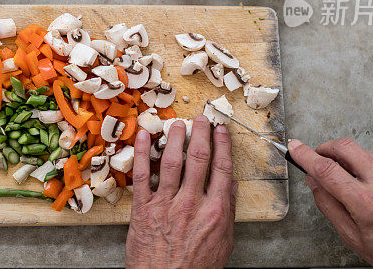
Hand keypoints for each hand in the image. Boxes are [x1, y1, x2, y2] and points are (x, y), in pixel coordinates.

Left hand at [125, 115, 235, 268]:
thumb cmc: (196, 267)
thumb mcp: (223, 242)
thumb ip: (227, 211)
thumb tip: (231, 185)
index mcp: (214, 211)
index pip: (222, 168)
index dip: (222, 145)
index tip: (221, 130)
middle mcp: (191, 203)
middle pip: (198, 158)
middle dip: (200, 134)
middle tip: (201, 118)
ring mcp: (165, 204)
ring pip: (171, 161)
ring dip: (175, 138)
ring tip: (176, 123)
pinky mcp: (143, 209)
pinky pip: (141, 175)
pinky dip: (142, 153)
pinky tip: (144, 137)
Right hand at [289, 138, 372, 268]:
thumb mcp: (355, 239)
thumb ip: (330, 207)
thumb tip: (314, 182)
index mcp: (367, 204)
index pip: (327, 169)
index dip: (305, 155)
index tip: (295, 147)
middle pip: (345, 147)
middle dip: (325, 147)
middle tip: (317, 157)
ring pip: (362, 152)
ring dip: (347, 159)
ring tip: (346, 180)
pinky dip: (367, 169)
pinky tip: (370, 187)